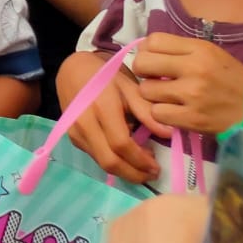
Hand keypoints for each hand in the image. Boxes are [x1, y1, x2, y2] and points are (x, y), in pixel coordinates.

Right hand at [57, 53, 162, 183]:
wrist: (73, 69)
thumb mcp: (130, 87)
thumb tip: (169, 134)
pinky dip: (113, 161)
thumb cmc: (105, 75)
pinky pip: (95, 156)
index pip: (122, 144)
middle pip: (109, 161)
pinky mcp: (72, 136)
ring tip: (142, 164)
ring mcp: (75, 131)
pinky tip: (125, 154)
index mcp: (102, 107)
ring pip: (101, 163)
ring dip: (124, 170)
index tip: (157, 167)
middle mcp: (84, 122)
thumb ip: (148, 111)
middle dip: (133, 174)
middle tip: (151, 173)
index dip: (141, 161)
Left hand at [132, 32, 242, 136]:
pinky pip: (157, 113)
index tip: (155, 61)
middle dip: (144, 72)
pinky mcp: (193, 119)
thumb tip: (145, 50)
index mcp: (199, 49)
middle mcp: (194, 69)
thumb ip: (181, 50)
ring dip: (153, 96)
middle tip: (155, 79)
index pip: (153, 41)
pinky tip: (174, 112)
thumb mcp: (211, 54)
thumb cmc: (233, 80)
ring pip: (146, 90)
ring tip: (168, 98)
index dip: (147, 51)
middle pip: (142, 64)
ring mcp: (192, 95)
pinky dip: (162, 114)